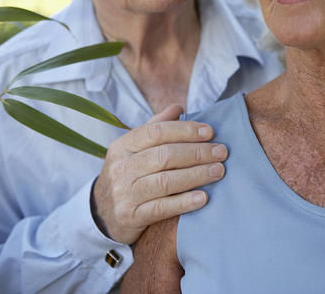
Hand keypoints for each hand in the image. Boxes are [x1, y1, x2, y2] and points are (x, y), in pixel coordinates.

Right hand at [92, 104, 226, 243]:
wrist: (102, 213)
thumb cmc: (128, 174)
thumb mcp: (134, 148)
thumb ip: (156, 127)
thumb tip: (178, 107)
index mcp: (123, 146)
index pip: (156, 131)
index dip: (185, 130)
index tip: (209, 132)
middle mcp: (122, 168)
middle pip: (164, 155)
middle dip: (197, 152)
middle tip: (221, 152)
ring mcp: (125, 193)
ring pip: (165, 181)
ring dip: (197, 175)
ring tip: (219, 171)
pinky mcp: (132, 216)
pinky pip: (162, 208)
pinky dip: (184, 202)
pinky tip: (203, 197)